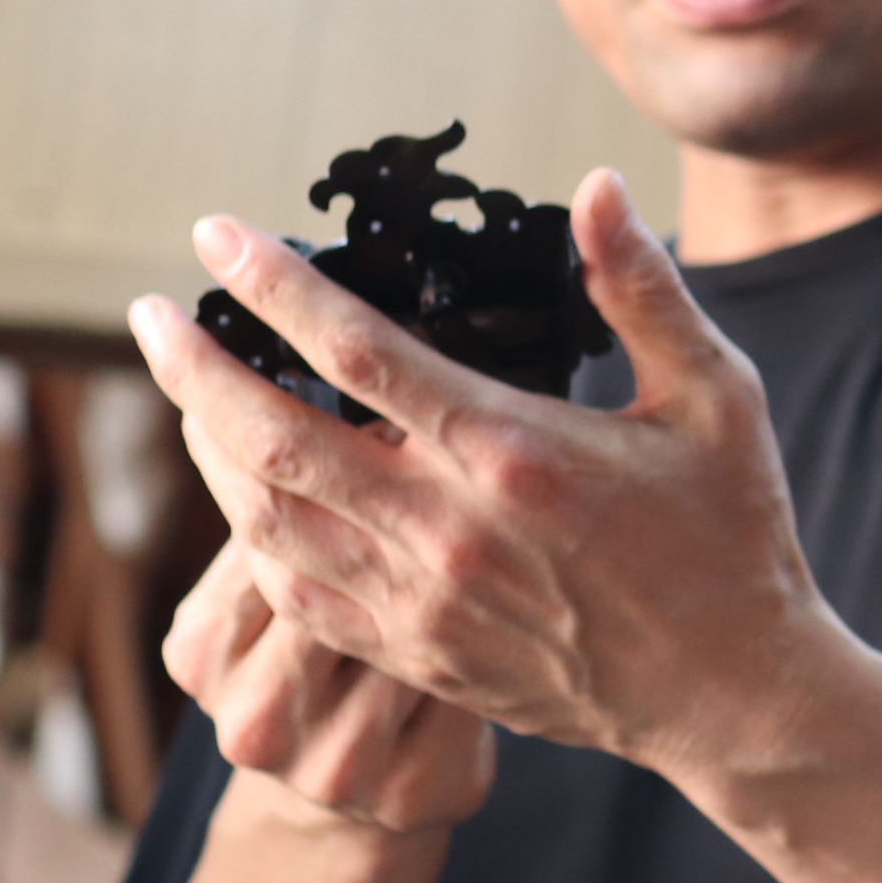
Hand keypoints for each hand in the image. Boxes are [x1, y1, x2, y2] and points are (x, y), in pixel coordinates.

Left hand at [126, 169, 850, 796]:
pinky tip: (242, 491)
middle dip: (196, 366)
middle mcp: (447, 527)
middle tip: (150, 316)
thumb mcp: (713, 396)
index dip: (272, 287)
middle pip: (274, 435)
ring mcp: (421, 601)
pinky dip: (252, 533)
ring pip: (267, 516)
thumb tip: (594, 188)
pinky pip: (296, 592)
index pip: (356, 351)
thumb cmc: (731, 534)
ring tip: (187, 389)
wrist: (731, 694)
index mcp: (514, 450)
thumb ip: (642, 290)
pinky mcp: (415, 654)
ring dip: (210, 445)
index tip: (216, 236)